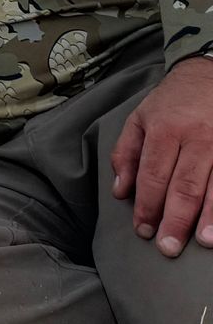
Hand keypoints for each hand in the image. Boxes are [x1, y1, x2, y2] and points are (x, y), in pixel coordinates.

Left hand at [112, 56, 212, 255]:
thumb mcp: (139, 119)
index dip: (147, 206)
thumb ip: (126, 154)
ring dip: (210, 218)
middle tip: (168, 247)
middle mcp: (197, 138)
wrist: (209, 75)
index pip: (153, 175)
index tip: (143, 230)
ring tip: (203, 242)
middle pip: (185, 185)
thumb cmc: (171, 102)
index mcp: (165, 130)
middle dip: (176, 220)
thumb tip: (120, 192)